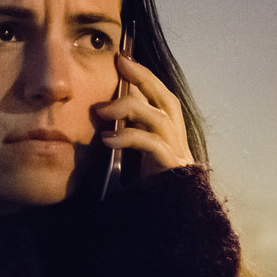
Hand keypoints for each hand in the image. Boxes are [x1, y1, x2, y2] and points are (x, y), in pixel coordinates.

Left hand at [91, 53, 194, 176]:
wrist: (170, 221)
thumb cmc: (149, 186)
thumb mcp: (135, 153)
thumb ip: (127, 131)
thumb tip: (100, 111)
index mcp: (169, 130)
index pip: (159, 94)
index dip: (143, 73)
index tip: (121, 55)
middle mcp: (177, 137)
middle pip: (165, 97)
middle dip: (143, 76)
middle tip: (119, 62)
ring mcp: (177, 152)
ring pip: (160, 117)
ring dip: (129, 108)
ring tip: (100, 111)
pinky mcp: (171, 168)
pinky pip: (151, 144)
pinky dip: (128, 137)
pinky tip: (107, 139)